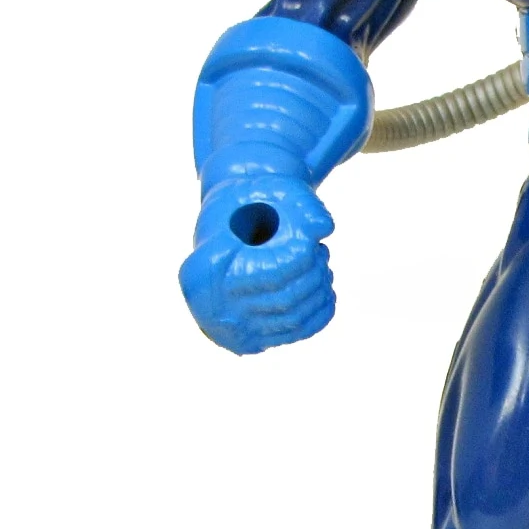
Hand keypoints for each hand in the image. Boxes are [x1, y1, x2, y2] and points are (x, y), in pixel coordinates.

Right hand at [178, 176, 336, 354]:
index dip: (301, 258)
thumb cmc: (248, 203)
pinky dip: (319, 311)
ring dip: (320, 289)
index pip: (269, 273)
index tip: (312, 241)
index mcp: (204, 268)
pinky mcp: (250, 340)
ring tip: (321, 263)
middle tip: (320, 250)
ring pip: (293, 317)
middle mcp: (211, 306)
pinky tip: (325, 287)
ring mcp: (231, 329)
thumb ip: (298, 199)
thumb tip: (324, 227)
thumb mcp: (267, 187)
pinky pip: (295, 332)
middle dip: (314, 272)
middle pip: (285, 298)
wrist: (227, 229)